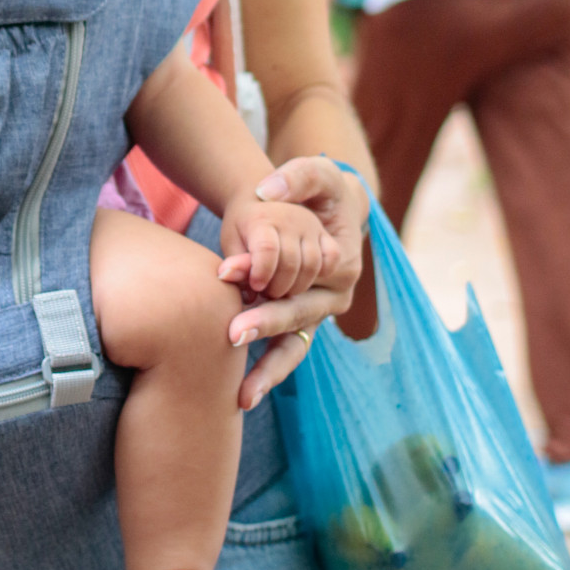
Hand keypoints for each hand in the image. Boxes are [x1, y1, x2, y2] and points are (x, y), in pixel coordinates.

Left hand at [223, 157, 368, 411]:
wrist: (330, 209)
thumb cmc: (322, 190)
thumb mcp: (316, 173)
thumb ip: (296, 175)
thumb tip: (266, 191)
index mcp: (341, 264)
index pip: (301, 279)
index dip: (265, 282)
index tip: (228, 281)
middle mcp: (335, 296)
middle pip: (297, 317)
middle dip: (264, 327)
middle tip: (230, 335)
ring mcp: (318, 314)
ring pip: (294, 347)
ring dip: (268, 370)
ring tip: (242, 396)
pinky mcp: (300, 323)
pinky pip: (285, 352)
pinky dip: (266, 371)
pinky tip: (241, 394)